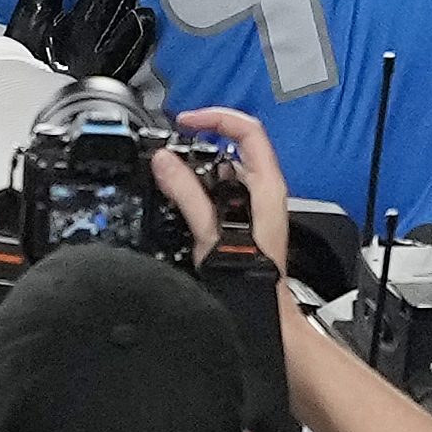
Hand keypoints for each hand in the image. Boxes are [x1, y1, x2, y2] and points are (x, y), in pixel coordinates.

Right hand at [152, 105, 290, 277]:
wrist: (258, 313)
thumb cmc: (249, 281)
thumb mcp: (210, 234)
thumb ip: (187, 194)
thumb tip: (166, 161)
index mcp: (265, 185)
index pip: (247, 130)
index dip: (216, 117)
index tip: (186, 122)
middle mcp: (263, 190)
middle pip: (233, 145)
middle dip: (200, 141)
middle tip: (171, 146)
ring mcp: (254, 202)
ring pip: (224, 168)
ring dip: (196, 165)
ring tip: (170, 172)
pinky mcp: (242, 216)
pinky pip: (219, 188)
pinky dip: (198, 185)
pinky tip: (181, 196)